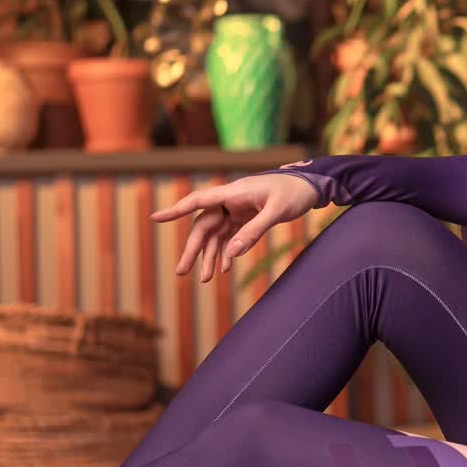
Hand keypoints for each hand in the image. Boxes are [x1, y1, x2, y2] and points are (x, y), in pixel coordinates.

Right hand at [152, 172, 319, 281]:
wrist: (312, 186)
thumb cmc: (294, 193)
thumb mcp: (275, 212)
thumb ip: (253, 231)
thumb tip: (231, 253)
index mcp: (233, 193)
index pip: (198, 201)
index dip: (176, 210)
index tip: (155, 218)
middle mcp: (231, 201)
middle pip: (204, 226)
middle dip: (193, 250)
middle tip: (181, 272)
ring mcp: (238, 211)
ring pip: (216, 235)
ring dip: (210, 256)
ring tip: (206, 280)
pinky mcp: (247, 219)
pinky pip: (230, 237)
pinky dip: (227, 252)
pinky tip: (224, 268)